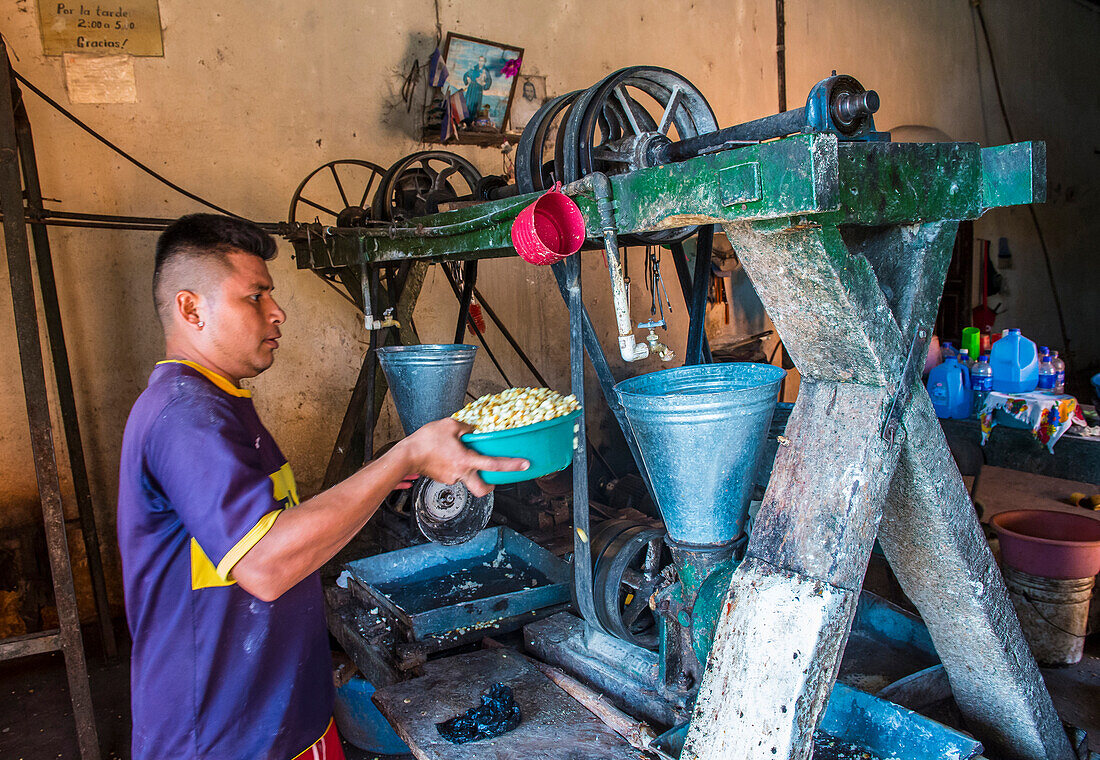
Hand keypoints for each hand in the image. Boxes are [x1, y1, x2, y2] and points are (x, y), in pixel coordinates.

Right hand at [398, 418, 527, 496]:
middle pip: (483, 489)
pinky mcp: (443, 479)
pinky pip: (455, 475)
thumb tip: (474, 429)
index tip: (525, 465)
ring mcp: (451, 478)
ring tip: (463, 457)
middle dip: (490, 487)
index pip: (494, 465)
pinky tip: (449, 457)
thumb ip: (466, 427)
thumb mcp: (449, 425)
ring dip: (470, 472)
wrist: (406, 455)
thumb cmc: (426, 440)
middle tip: (493, 478)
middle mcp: (461, 473)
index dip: (512, 465)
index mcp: (466, 460)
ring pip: (468, 480)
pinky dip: (456, 467)